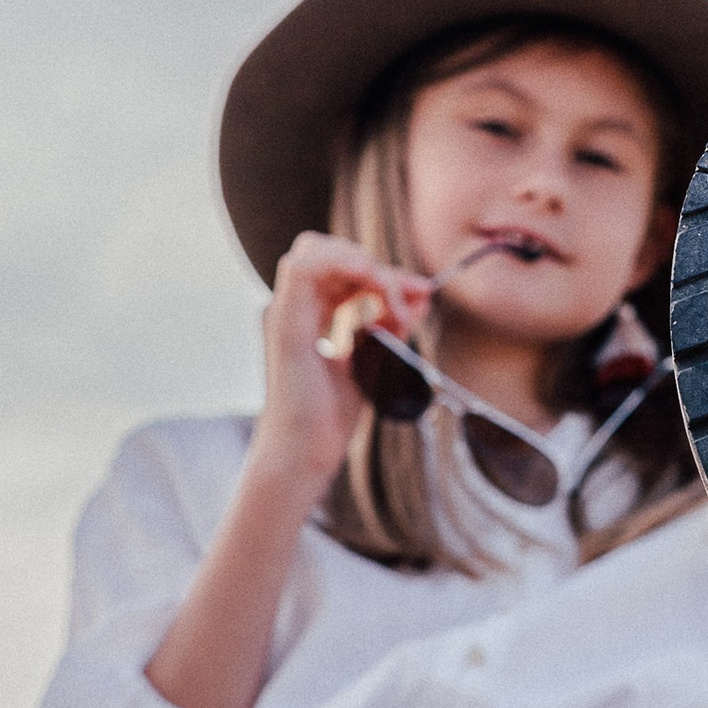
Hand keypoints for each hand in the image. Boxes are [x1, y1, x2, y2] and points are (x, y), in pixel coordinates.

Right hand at [253, 234, 435, 488]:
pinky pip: (303, 270)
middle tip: (408, 303)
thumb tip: (421, 292)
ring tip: (391, 309)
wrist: (304, 455)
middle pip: (333, 254)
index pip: (345, 268)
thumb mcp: (373, 362)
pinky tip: (369, 278)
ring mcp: (286, 314)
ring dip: (364, 269)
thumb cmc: (329, 420)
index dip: (385, 272)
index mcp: (311, 315)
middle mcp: (295, 309)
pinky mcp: (286, 327)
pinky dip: (339, 263)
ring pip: (315, 251)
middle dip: (378, 269)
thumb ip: (392, 326)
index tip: (421, 293)